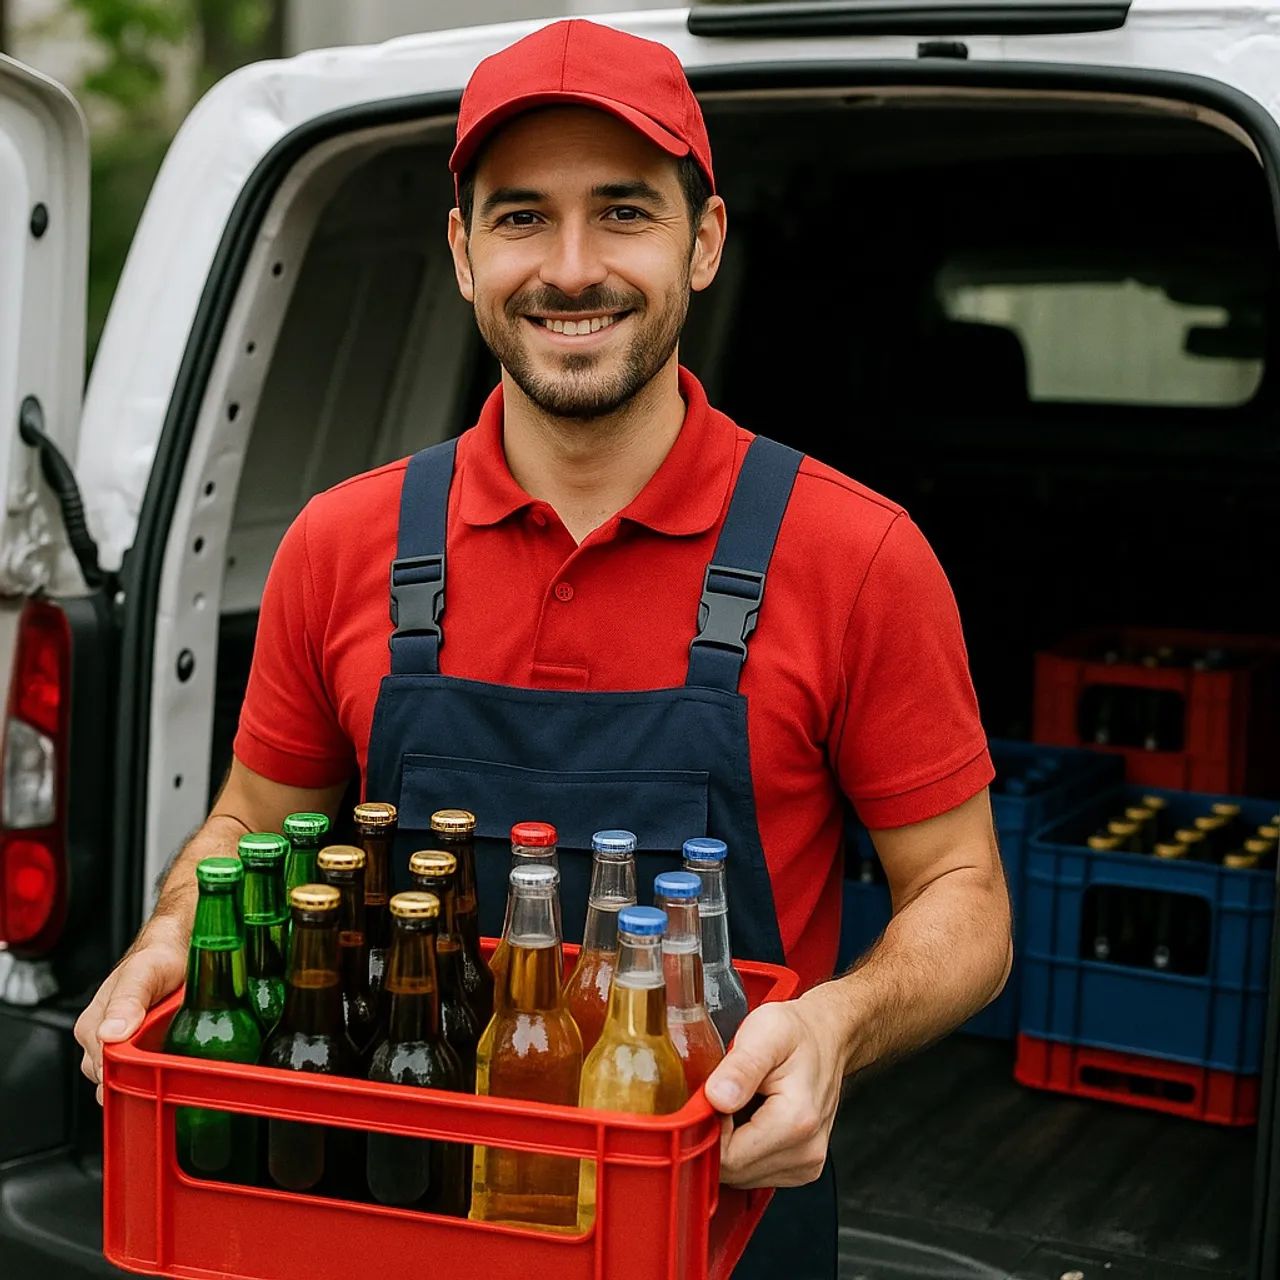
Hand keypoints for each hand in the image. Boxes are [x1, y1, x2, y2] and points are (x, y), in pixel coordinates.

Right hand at [73, 920, 186, 1104]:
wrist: (179, 948)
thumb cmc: (157, 957)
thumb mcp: (142, 973)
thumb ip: (127, 1000)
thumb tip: (109, 1033)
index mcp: (93, 1026)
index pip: (101, 1071)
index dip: (126, 1076)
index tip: (151, 1071)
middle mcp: (102, 1040)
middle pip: (114, 1080)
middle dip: (139, 1079)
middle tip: (169, 1064)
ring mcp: (122, 1045)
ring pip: (130, 1077)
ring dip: (150, 1073)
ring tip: (174, 1054)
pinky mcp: (141, 1047)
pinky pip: (144, 1070)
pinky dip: (158, 1068)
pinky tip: (173, 1057)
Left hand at [703, 987, 850, 1188]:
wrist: (827, 1037)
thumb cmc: (798, 1033)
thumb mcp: (765, 1032)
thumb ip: (741, 1067)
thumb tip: (717, 1098)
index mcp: (796, 1120)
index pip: (729, 1157)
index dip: (709, 1128)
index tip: (714, 1095)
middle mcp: (806, 1151)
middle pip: (734, 1171)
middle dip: (718, 1136)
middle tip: (726, 1095)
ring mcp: (806, 1163)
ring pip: (742, 1176)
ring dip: (731, 1143)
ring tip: (743, 1104)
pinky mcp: (802, 1168)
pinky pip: (755, 1173)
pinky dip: (745, 1149)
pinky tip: (752, 1118)